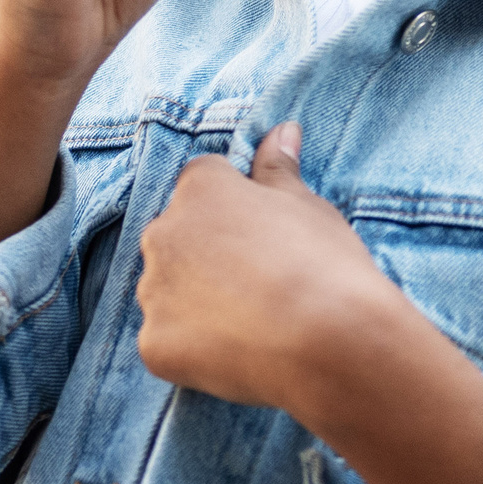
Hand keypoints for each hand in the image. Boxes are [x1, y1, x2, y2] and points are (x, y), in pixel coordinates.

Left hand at [136, 124, 403, 413]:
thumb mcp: (307, 204)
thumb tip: (281, 130)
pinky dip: (191, 349)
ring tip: (249, 321)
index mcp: (198, 189)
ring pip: (166, 291)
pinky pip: (166, 340)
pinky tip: (235, 353)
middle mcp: (163, 233)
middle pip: (176, 237)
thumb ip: (279, 168)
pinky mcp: (154, 344)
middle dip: (204, 254)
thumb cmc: (323, 263)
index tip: (261, 235)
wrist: (329, 341)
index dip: (231, 208)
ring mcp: (153, 291)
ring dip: (193, 301)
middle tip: (257, 281)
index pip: (201, 184)